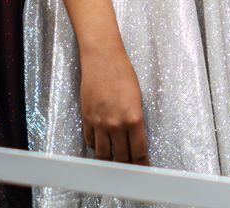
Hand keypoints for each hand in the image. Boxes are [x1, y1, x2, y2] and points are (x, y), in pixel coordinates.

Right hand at [79, 44, 147, 162]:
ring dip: (109, 161)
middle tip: (129, 170)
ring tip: (114, 164)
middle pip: (121, 158)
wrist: (102, 59)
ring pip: (103, 154)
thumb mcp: (138, 98)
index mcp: (134, 119)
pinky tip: (100, 146)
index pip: (139, 152)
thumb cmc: (123, 74)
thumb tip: (135, 140)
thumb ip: (136, 121)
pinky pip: (91, 142)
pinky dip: (95, 147)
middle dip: (126, 166)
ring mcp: (100, 124)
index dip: (141, 164)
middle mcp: (117, 125)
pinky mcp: (87, 119)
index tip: (143, 170)